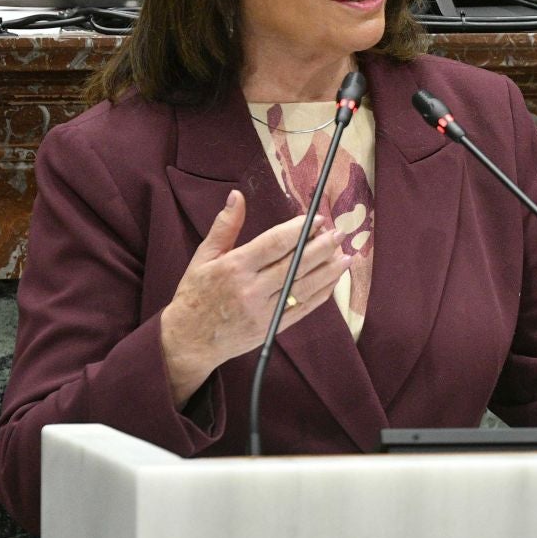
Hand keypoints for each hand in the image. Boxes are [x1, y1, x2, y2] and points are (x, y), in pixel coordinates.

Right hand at [159, 189, 351, 406]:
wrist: (190, 341)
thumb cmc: (195, 294)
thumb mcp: (203, 257)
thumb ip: (224, 227)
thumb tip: (237, 196)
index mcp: (234, 268)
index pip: (273, 244)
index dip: (298, 231)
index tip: (316, 219)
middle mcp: (251, 290)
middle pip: (294, 265)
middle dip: (321, 247)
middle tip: (339, 233)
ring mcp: (263, 312)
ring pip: (303, 288)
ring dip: (328, 271)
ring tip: (346, 255)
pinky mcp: (272, 328)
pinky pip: (302, 310)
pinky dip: (320, 294)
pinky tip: (333, 281)